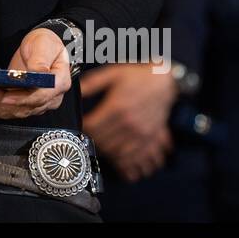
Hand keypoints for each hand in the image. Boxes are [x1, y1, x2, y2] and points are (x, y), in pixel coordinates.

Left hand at [0, 28, 71, 119]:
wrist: (42, 46)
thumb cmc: (46, 44)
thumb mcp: (45, 45)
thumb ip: (41, 60)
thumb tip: (36, 74)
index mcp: (58, 83)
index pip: (39, 96)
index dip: (20, 99)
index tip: (4, 98)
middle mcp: (49, 98)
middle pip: (21, 106)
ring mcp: (35, 102)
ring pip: (11, 110)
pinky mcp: (22, 102)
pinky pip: (5, 108)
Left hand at [81, 64, 175, 180]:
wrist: (163, 82)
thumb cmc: (137, 77)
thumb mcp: (112, 74)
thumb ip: (92, 83)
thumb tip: (76, 91)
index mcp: (116, 107)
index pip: (93, 128)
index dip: (84, 129)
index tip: (82, 127)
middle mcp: (129, 123)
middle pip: (103, 143)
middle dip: (94, 142)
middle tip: (91, 138)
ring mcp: (141, 133)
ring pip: (117, 153)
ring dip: (107, 154)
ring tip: (102, 148)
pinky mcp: (150, 139)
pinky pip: (136, 158)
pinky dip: (126, 163)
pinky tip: (120, 160)